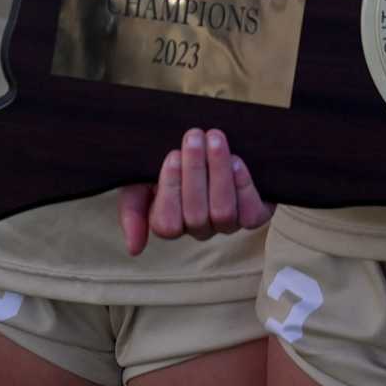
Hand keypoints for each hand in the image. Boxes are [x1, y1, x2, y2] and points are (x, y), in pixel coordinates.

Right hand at [116, 129, 269, 256]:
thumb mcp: (138, 180)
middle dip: (196, 171)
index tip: (172, 154)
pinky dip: (244, 188)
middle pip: (196, 215)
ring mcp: (227, 223)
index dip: (171, 188)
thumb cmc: (164, 160)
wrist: (200, 141)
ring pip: (224, 213)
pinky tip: (237, 162)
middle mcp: (199, 228)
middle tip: (194, 136)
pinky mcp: (253, 213)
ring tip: (215, 139)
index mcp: (169, 223)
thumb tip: (134, 249)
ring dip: (219, 173)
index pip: (167, 224)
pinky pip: (251, 213)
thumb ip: (132, 211)